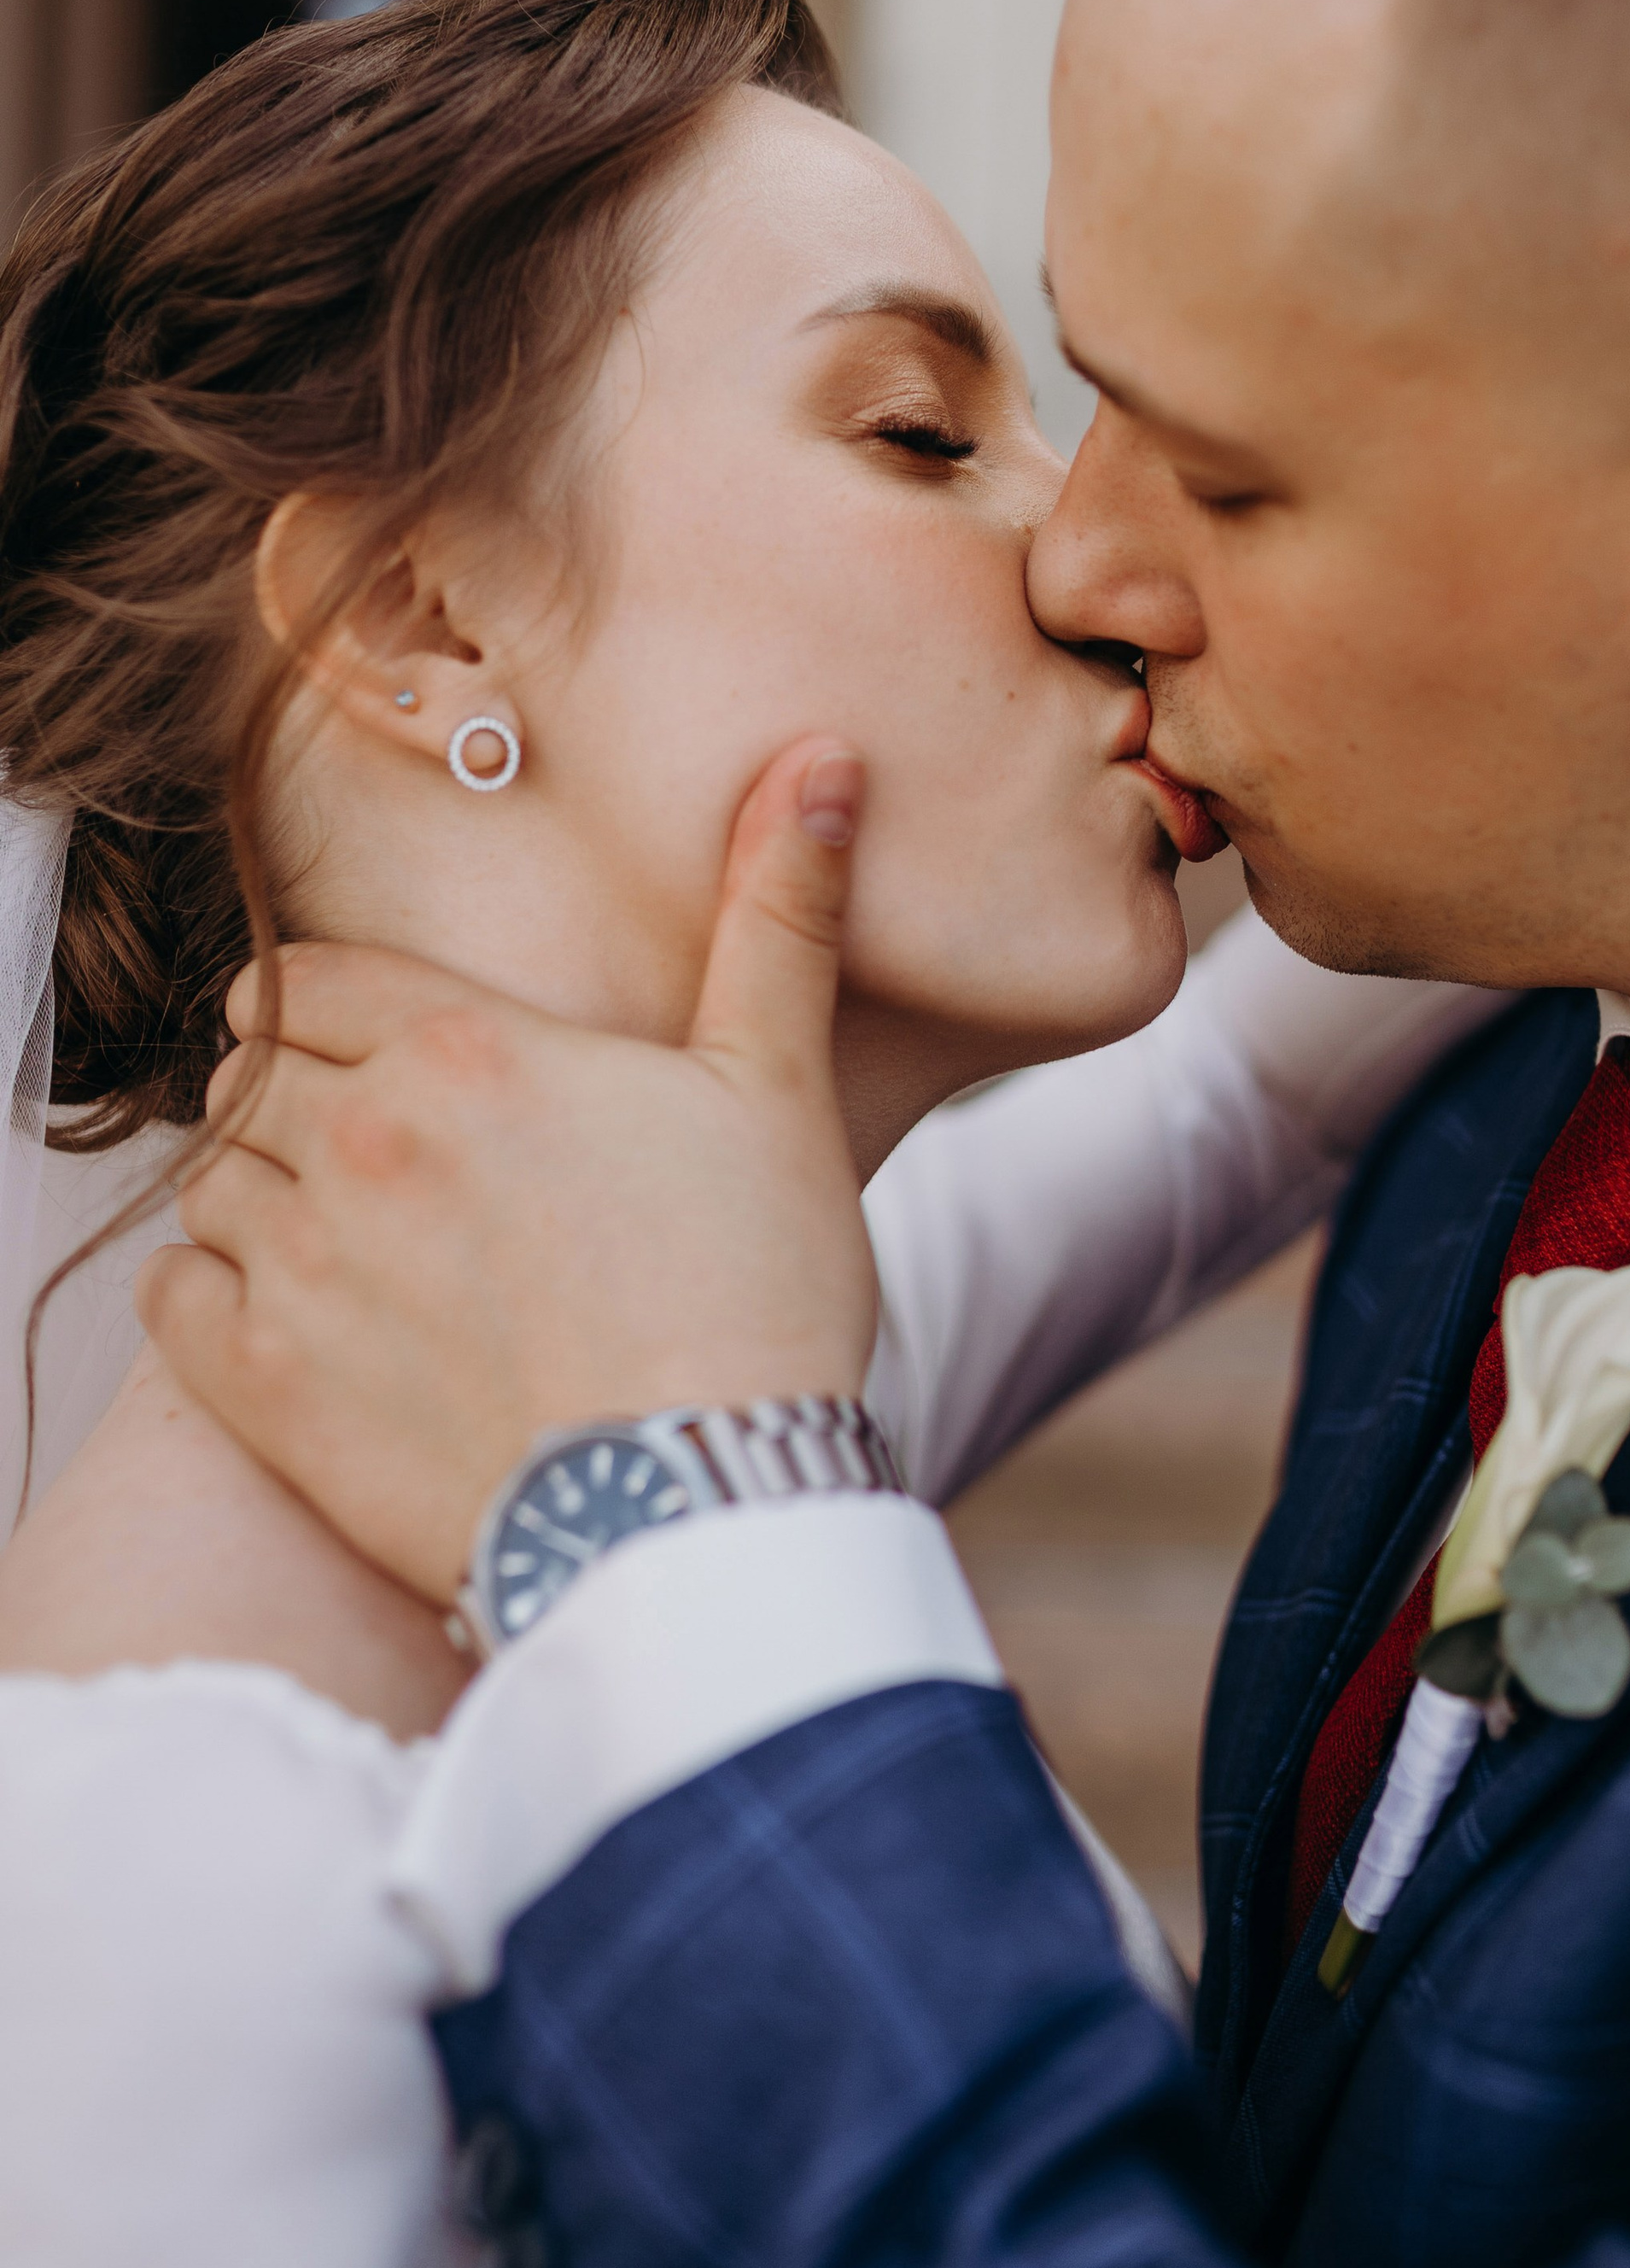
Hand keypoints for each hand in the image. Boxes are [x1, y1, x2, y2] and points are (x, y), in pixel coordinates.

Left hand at [138, 738, 876, 1605]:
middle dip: (289, 1092)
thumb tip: (820, 758)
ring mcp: (303, 1266)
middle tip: (361, 1141)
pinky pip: (171, 1300)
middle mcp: (360, 1139)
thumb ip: (777, 915)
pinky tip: (279, 1310)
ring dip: (254, 1191)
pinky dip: (203, 1293)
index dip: (323, 1001)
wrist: (703, 1509)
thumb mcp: (776, 1085)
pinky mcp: (268, 1388)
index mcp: (467, 1048)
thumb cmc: (755, 1297)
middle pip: (249, 1074)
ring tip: (336, 1231)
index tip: (354, 1033)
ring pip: (209, 1182)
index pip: (310, 978)